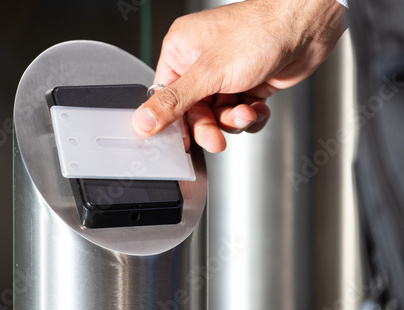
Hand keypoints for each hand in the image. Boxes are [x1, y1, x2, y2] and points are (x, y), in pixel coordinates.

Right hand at [132, 0, 345, 152]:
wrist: (306, 26)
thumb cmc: (259, 31)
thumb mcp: (208, 73)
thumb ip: (174, 102)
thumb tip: (143, 120)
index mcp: (182, 50)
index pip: (166, 96)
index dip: (173, 122)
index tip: (179, 143)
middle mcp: (202, 62)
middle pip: (194, 111)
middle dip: (209, 125)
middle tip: (216, 139)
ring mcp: (226, 75)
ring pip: (218, 115)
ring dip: (233, 120)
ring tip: (246, 111)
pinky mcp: (247, 85)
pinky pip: (239, 112)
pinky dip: (250, 116)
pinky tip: (258, 108)